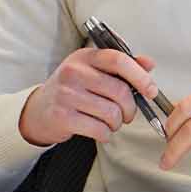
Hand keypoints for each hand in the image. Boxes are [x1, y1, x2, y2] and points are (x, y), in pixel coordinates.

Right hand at [18, 49, 157, 146]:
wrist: (39, 110)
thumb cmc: (74, 89)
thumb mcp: (94, 71)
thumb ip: (122, 66)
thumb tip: (149, 63)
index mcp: (85, 57)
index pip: (119, 60)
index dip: (141, 77)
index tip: (151, 91)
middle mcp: (73, 72)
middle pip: (119, 91)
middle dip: (131, 108)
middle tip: (128, 114)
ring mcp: (65, 94)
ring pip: (111, 113)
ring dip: (118, 123)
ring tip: (112, 122)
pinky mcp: (62, 116)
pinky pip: (99, 129)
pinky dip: (106, 134)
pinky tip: (102, 131)